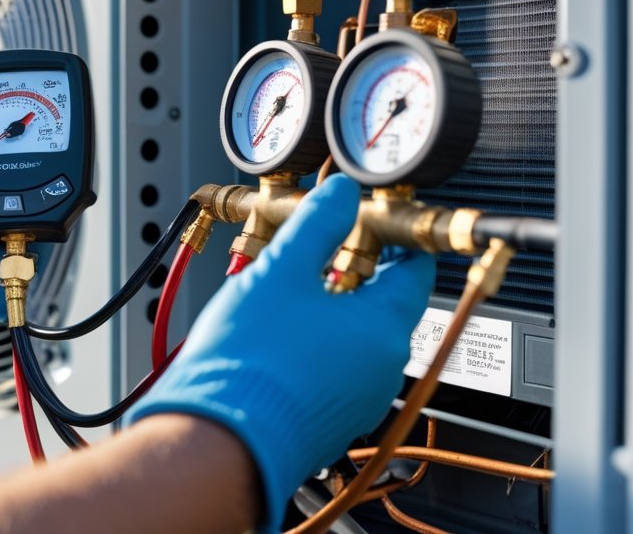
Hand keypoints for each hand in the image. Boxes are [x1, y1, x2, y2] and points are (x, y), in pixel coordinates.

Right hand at [127, 174, 433, 530]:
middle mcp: (382, 367)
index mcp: (384, 328)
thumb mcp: (281, 270)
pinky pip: (335, 367)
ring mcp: (358, 397)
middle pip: (384, 301)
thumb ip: (317, 223)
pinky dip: (316, 341)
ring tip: (287, 285)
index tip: (365, 216)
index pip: (414, 267)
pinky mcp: (328, 417)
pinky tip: (278, 330)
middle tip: (316, 244)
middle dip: (351, 265)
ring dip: (329, 304)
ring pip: (356, 335)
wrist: (217, 438)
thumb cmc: (249, 365)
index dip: (390, 233)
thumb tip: (340, 194)